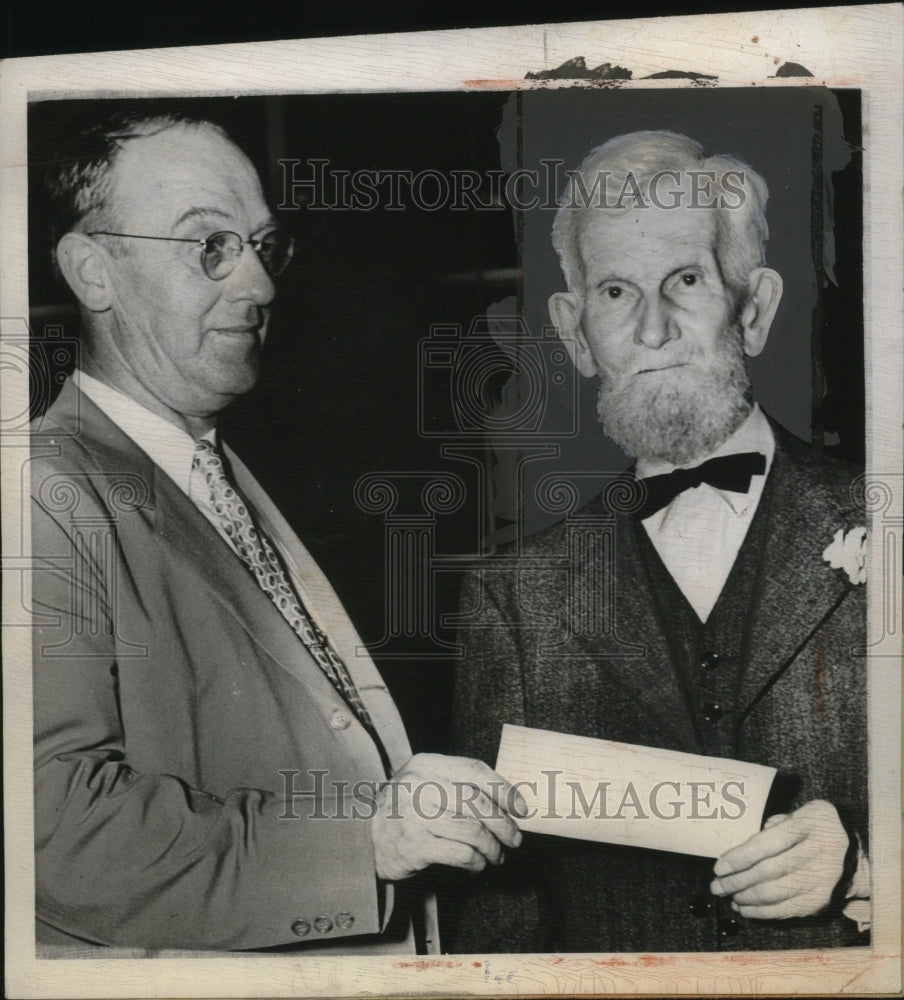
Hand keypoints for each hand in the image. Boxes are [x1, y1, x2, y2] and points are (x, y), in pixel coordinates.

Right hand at [370, 753, 526, 880]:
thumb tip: (507, 800)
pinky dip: (476, 863)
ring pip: (473, 831)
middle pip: (477, 803)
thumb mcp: (423, 783)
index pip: (474, 770)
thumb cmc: (403, 811)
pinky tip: (477, 866)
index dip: (503, 789)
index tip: (521, 807)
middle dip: (504, 824)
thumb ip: (456, 784)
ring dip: (492, 848)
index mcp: (426, 764)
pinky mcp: (414, 845)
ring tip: (497, 856)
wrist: (361, 839)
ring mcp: (414, 815)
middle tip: (515, 838)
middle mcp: (419, 785)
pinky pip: (460, 854)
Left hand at [710, 799, 848, 918]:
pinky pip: (787, 910)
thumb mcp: (793, 815)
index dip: (741, 857)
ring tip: (727, 895)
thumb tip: (738, 855)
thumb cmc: (808, 829)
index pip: (769, 843)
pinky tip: (745, 908)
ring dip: (746, 897)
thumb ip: (768, 829)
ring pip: (776, 893)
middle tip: (716, 886)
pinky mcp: (822, 899)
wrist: (848, 849)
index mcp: (812, 822)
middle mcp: (822, 850)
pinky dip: (762, 912)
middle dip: (737, 881)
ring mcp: (824, 878)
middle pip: (770, 871)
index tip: (719, 867)